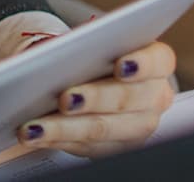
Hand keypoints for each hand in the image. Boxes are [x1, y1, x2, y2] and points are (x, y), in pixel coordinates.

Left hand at [16, 41, 176, 157]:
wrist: (98, 83)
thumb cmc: (96, 58)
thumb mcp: (97, 45)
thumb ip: (89, 45)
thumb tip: (54, 52)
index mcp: (156, 63)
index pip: (158, 61)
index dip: (141, 63)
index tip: (120, 65)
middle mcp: (154, 97)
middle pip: (128, 99)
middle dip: (94, 99)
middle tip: (66, 99)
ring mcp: (138, 126)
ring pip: (103, 129)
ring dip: (65, 128)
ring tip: (35, 126)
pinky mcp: (117, 148)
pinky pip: (86, 147)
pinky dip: (57, 140)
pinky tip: (36, 135)